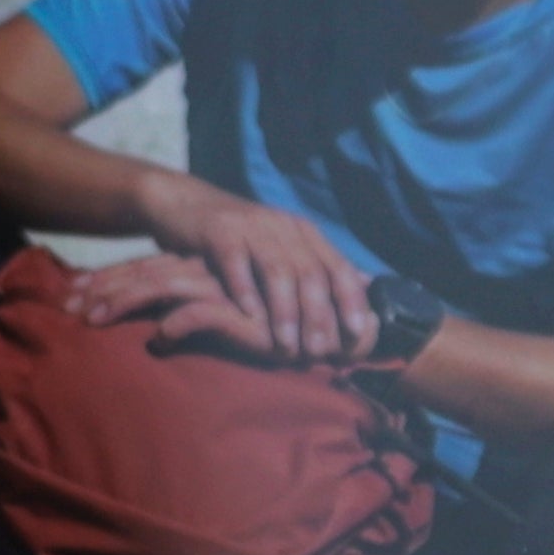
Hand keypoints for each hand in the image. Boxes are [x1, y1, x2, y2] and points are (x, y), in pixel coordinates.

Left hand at [60, 245, 308, 362]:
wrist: (324, 324)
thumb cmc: (273, 325)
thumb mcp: (224, 319)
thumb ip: (193, 317)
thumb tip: (159, 330)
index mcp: (199, 270)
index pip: (146, 269)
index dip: (109, 281)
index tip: (74, 296)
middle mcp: (206, 272)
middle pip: (144, 273)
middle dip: (103, 288)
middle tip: (67, 306)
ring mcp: (223, 288)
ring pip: (163, 287)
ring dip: (125, 301)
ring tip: (93, 319)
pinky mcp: (244, 311)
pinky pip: (205, 313)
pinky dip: (181, 323)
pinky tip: (159, 336)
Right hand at [130, 174, 374, 358]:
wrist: (186, 204)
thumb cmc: (241, 236)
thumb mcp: (285, 245)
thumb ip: (321, 265)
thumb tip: (367, 284)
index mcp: (305, 232)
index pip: (338, 266)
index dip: (351, 299)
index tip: (357, 332)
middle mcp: (283, 226)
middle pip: (310, 272)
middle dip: (317, 314)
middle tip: (318, 350)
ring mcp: (252, 226)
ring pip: (277, 270)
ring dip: (284, 310)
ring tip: (286, 345)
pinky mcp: (219, 230)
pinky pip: (235, 262)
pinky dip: (244, 290)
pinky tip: (248, 317)